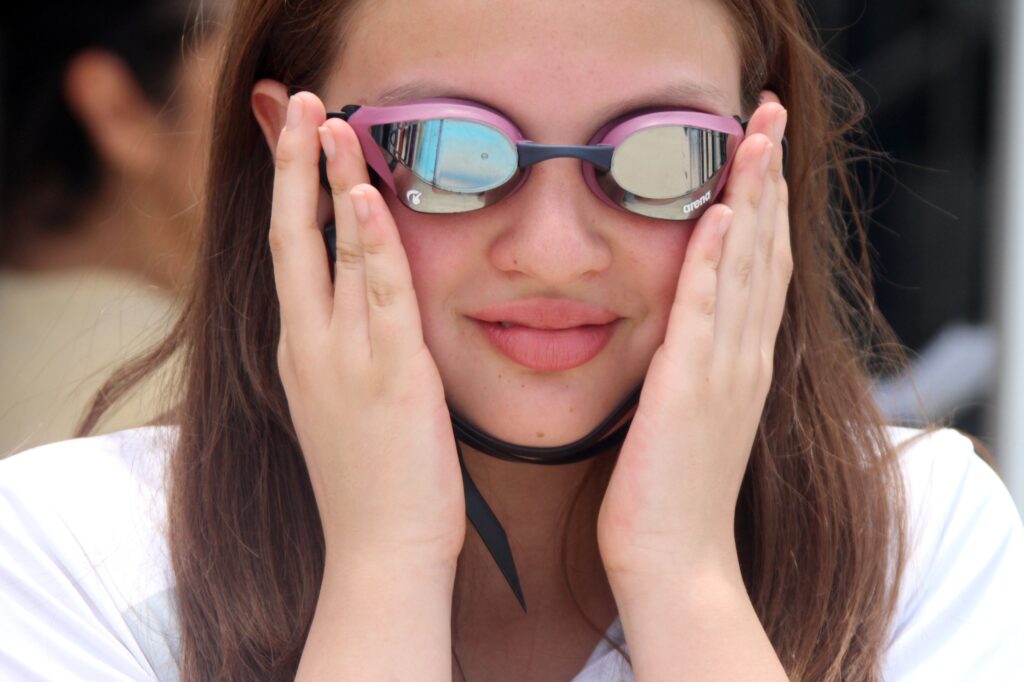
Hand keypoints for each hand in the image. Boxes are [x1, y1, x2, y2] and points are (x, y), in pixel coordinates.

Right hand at [268, 91, 465, 569]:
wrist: (379, 552)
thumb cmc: (370, 485)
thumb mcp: (343, 406)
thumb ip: (346, 351)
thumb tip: (360, 312)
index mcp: (300, 351)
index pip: (291, 254)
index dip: (290, 192)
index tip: (295, 144)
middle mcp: (309, 346)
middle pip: (289, 235)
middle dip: (289, 164)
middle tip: (294, 102)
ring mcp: (343, 359)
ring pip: (329, 251)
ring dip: (327, 178)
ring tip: (327, 117)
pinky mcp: (390, 375)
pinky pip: (379, 293)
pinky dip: (369, 241)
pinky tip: (361, 194)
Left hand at [597, 97, 790, 582]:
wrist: (675, 559)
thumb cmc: (671, 493)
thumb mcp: (687, 415)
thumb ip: (691, 368)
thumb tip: (676, 335)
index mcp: (743, 363)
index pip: (759, 266)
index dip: (765, 204)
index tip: (762, 152)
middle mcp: (745, 358)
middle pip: (764, 250)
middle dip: (768, 179)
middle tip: (770, 116)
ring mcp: (725, 371)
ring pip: (744, 267)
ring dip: (752, 198)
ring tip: (757, 137)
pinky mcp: (690, 388)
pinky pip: (705, 310)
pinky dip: (714, 259)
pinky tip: (721, 213)